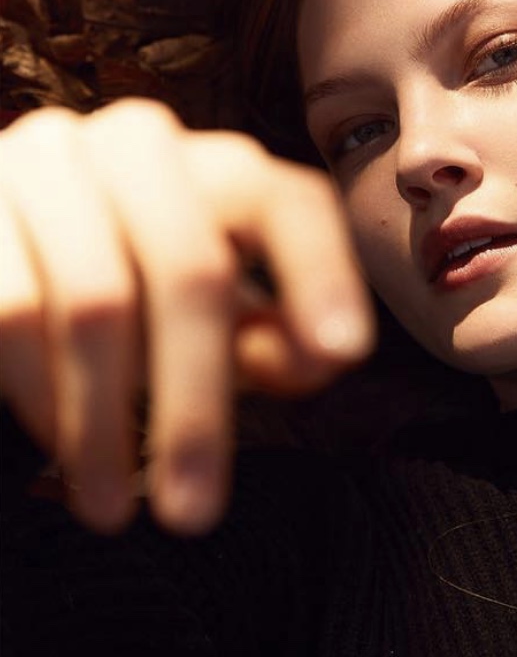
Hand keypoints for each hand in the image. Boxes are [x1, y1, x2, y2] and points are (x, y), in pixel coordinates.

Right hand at [0, 100, 373, 534]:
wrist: (15, 232)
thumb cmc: (141, 276)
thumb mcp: (213, 304)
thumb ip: (271, 327)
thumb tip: (321, 357)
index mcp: (222, 165)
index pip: (291, 206)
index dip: (322, 276)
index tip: (343, 353)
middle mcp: (145, 144)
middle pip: (194, 268)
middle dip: (197, 400)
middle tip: (196, 512)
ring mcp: (56, 160)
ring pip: (98, 299)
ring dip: (104, 421)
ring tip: (113, 508)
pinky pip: (14, 309)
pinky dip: (41, 393)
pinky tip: (60, 447)